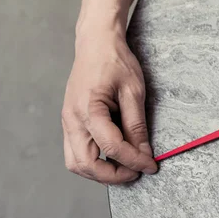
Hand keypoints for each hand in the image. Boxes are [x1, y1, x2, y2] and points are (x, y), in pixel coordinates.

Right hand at [62, 0, 156, 183]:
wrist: (96, 42)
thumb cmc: (115, 61)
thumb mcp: (133, 90)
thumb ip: (137, 124)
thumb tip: (143, 152)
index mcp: (89, 109)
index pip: (112, 147)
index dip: (134, 160)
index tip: (151, 166)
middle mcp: (72, 119)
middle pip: (85, 164)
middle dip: (113, 175)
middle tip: (137, 172)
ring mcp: (67, 121)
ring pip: (76, 162)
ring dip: (100, 171)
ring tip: (126, 166)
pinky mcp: (70, 121)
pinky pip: (76, 151)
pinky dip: (93, 160)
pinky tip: (114, 155)